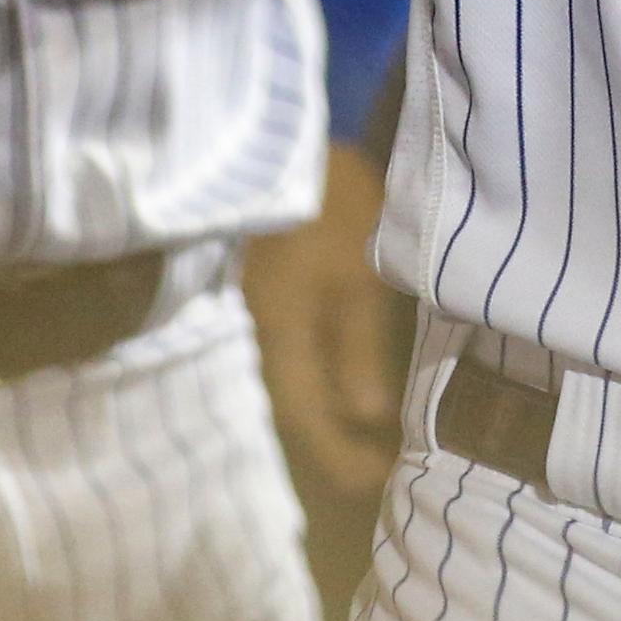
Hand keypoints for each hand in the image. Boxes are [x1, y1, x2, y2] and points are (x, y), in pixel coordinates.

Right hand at [243, 141, 405, 500]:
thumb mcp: (357, 272)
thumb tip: (366, 415)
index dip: (337, 454)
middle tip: (371, 466)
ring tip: (361, 429)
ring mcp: (246, 309)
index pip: (304, 415)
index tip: (373, 484)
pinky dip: (309, 369)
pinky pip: (278, 346)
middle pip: (287, 403)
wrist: (277, 136)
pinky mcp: (251, 287)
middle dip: (327, 440)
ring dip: (319, 406)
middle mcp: (251, 331)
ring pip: (281, 376)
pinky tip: (334, 373)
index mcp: (278, 333)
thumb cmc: (326, 203)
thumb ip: (359, 345)